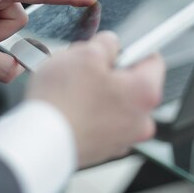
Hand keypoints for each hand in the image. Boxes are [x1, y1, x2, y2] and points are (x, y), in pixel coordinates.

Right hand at [28, 31, 164, 167]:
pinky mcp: (103, 149)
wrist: (40, 143)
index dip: (132, 48)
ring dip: (97, 92)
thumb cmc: (64, 102)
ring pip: (115, 102)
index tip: (119, 47)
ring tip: (71, 89)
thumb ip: (106, 43)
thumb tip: (110, 45)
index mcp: (145, 93)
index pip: (153, 60)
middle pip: (132, 83)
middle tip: (85, 68)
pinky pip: (101, 121)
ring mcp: (122, 138)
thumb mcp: (86, 53)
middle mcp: (141, 120)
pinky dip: (89, 113)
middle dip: (109, 72)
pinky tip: (70, 107)